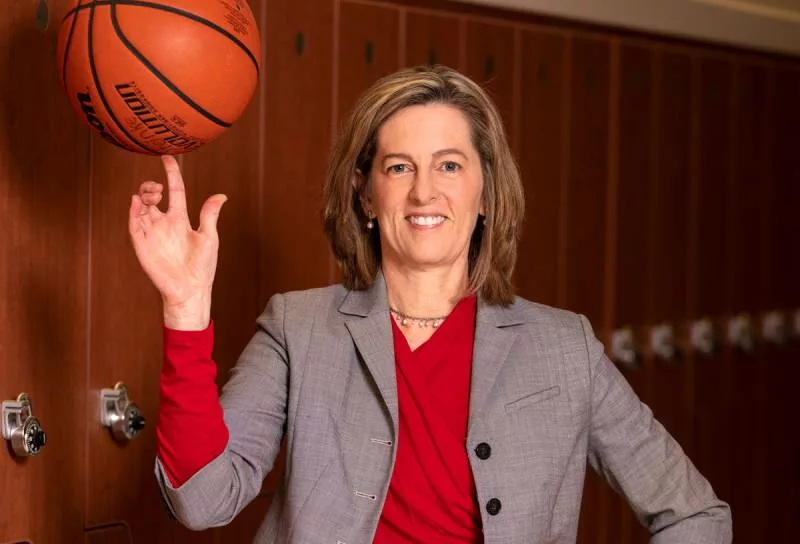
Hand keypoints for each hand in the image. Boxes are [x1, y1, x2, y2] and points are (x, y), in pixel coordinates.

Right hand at [128, 155, 226, 328]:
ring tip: (152, 195)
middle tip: (158, 189)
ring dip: (143, 195)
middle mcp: (164, 223)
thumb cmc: (202, 266)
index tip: (168, 157)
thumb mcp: (209, 237)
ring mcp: (152, 233)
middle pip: (152, 196)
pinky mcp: (142, 244)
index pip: (175, 190)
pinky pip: (134, 224)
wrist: (190, 290)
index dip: (171, 174)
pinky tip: (138, 201)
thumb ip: (209, 215)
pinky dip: (134, 211)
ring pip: (141, 206)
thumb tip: (221, 195)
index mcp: (181, 219)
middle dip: (151, 186)